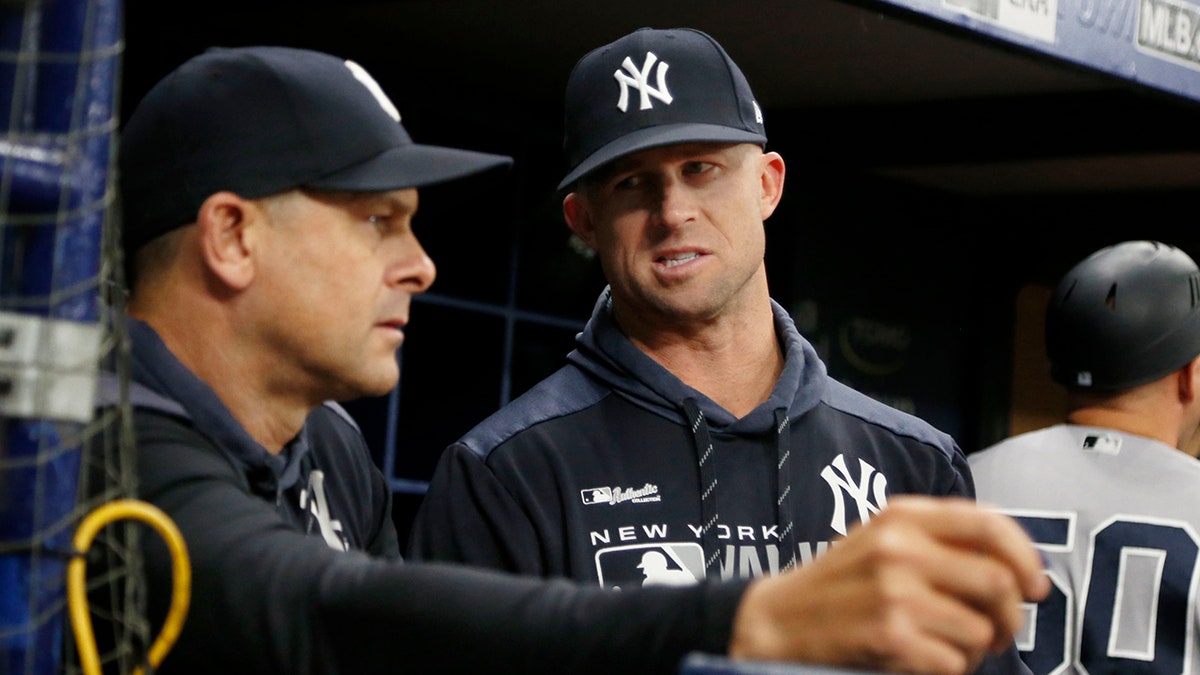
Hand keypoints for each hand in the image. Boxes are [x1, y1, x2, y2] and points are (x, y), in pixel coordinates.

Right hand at [727, 495, 1048, 673]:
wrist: (777, 621)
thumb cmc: (839, 586)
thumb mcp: (882, 541)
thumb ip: (938, 541)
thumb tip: (1015, 568)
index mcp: (902, 516)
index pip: (989, 524)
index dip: (1025, 557)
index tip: (1035, 586)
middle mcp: (900, 547)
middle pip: (998, 582)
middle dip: (1010, 617)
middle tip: (997, 631)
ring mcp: (894, 591)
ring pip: (981, 630)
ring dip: (974, 650)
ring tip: (945, 647)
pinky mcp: (890, 634)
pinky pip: (954, 663)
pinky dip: (947, 670)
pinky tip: (919, 661)